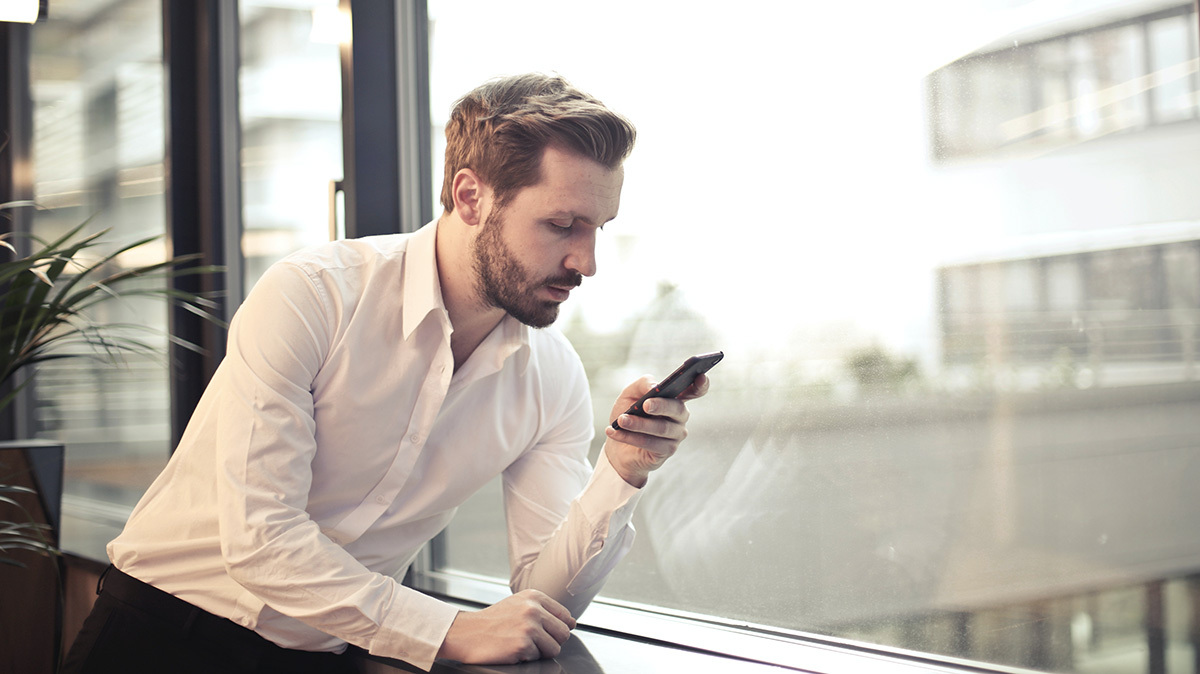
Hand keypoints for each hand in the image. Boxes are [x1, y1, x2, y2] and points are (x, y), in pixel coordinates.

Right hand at [436, 590, 575, 663]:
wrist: (466, 633)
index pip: (565, 616)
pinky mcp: (522, 645)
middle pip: (564, 633)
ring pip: (555, 648)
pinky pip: (538, 658)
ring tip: (521, 644)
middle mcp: (533, 609)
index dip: (557, 628)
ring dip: (540, 651)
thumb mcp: (518, 604)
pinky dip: (526, 657)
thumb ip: (545, 610)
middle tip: (532, 641)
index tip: (545, 631)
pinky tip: (512, 649)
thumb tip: (571, 623)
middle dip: (551, 641)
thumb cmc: (492, 621)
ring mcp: (528, 627)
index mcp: (535, 596)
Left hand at [603, 373, 709, 487]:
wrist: (617, 444)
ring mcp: (676, 434)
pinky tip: (615, 432)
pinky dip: (630, 437)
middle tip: (646, 405)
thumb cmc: (627, 414)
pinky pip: (651, 443)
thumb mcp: (629, 395)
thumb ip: (642, 384)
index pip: (694, 390)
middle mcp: (680, 416)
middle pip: (677, 408)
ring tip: (621, 420)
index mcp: (674, 398)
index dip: (701, 384)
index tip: (701, 376)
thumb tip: (655, 386)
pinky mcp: (667, 451)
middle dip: (661, 406)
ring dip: (639, 424)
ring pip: (662, 428)